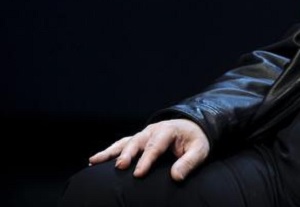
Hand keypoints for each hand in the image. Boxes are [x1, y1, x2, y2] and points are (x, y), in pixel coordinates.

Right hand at [88, 118, 209, 180]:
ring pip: (125, 142)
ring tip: (94, 160)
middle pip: (137, 142)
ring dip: (110, 151)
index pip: (156, 146)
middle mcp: (153, 130)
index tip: (138, 174)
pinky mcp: (138, 140)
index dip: (147, 160)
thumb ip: (189, 162)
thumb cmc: (195, 140)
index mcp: (168, 130)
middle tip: (120, 167)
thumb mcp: (199, 150)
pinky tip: (94, 160)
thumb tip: (176, 177)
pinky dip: (109, 151)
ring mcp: (143, 134)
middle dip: (127, 154)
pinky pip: (121, 144)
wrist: (192, 127)